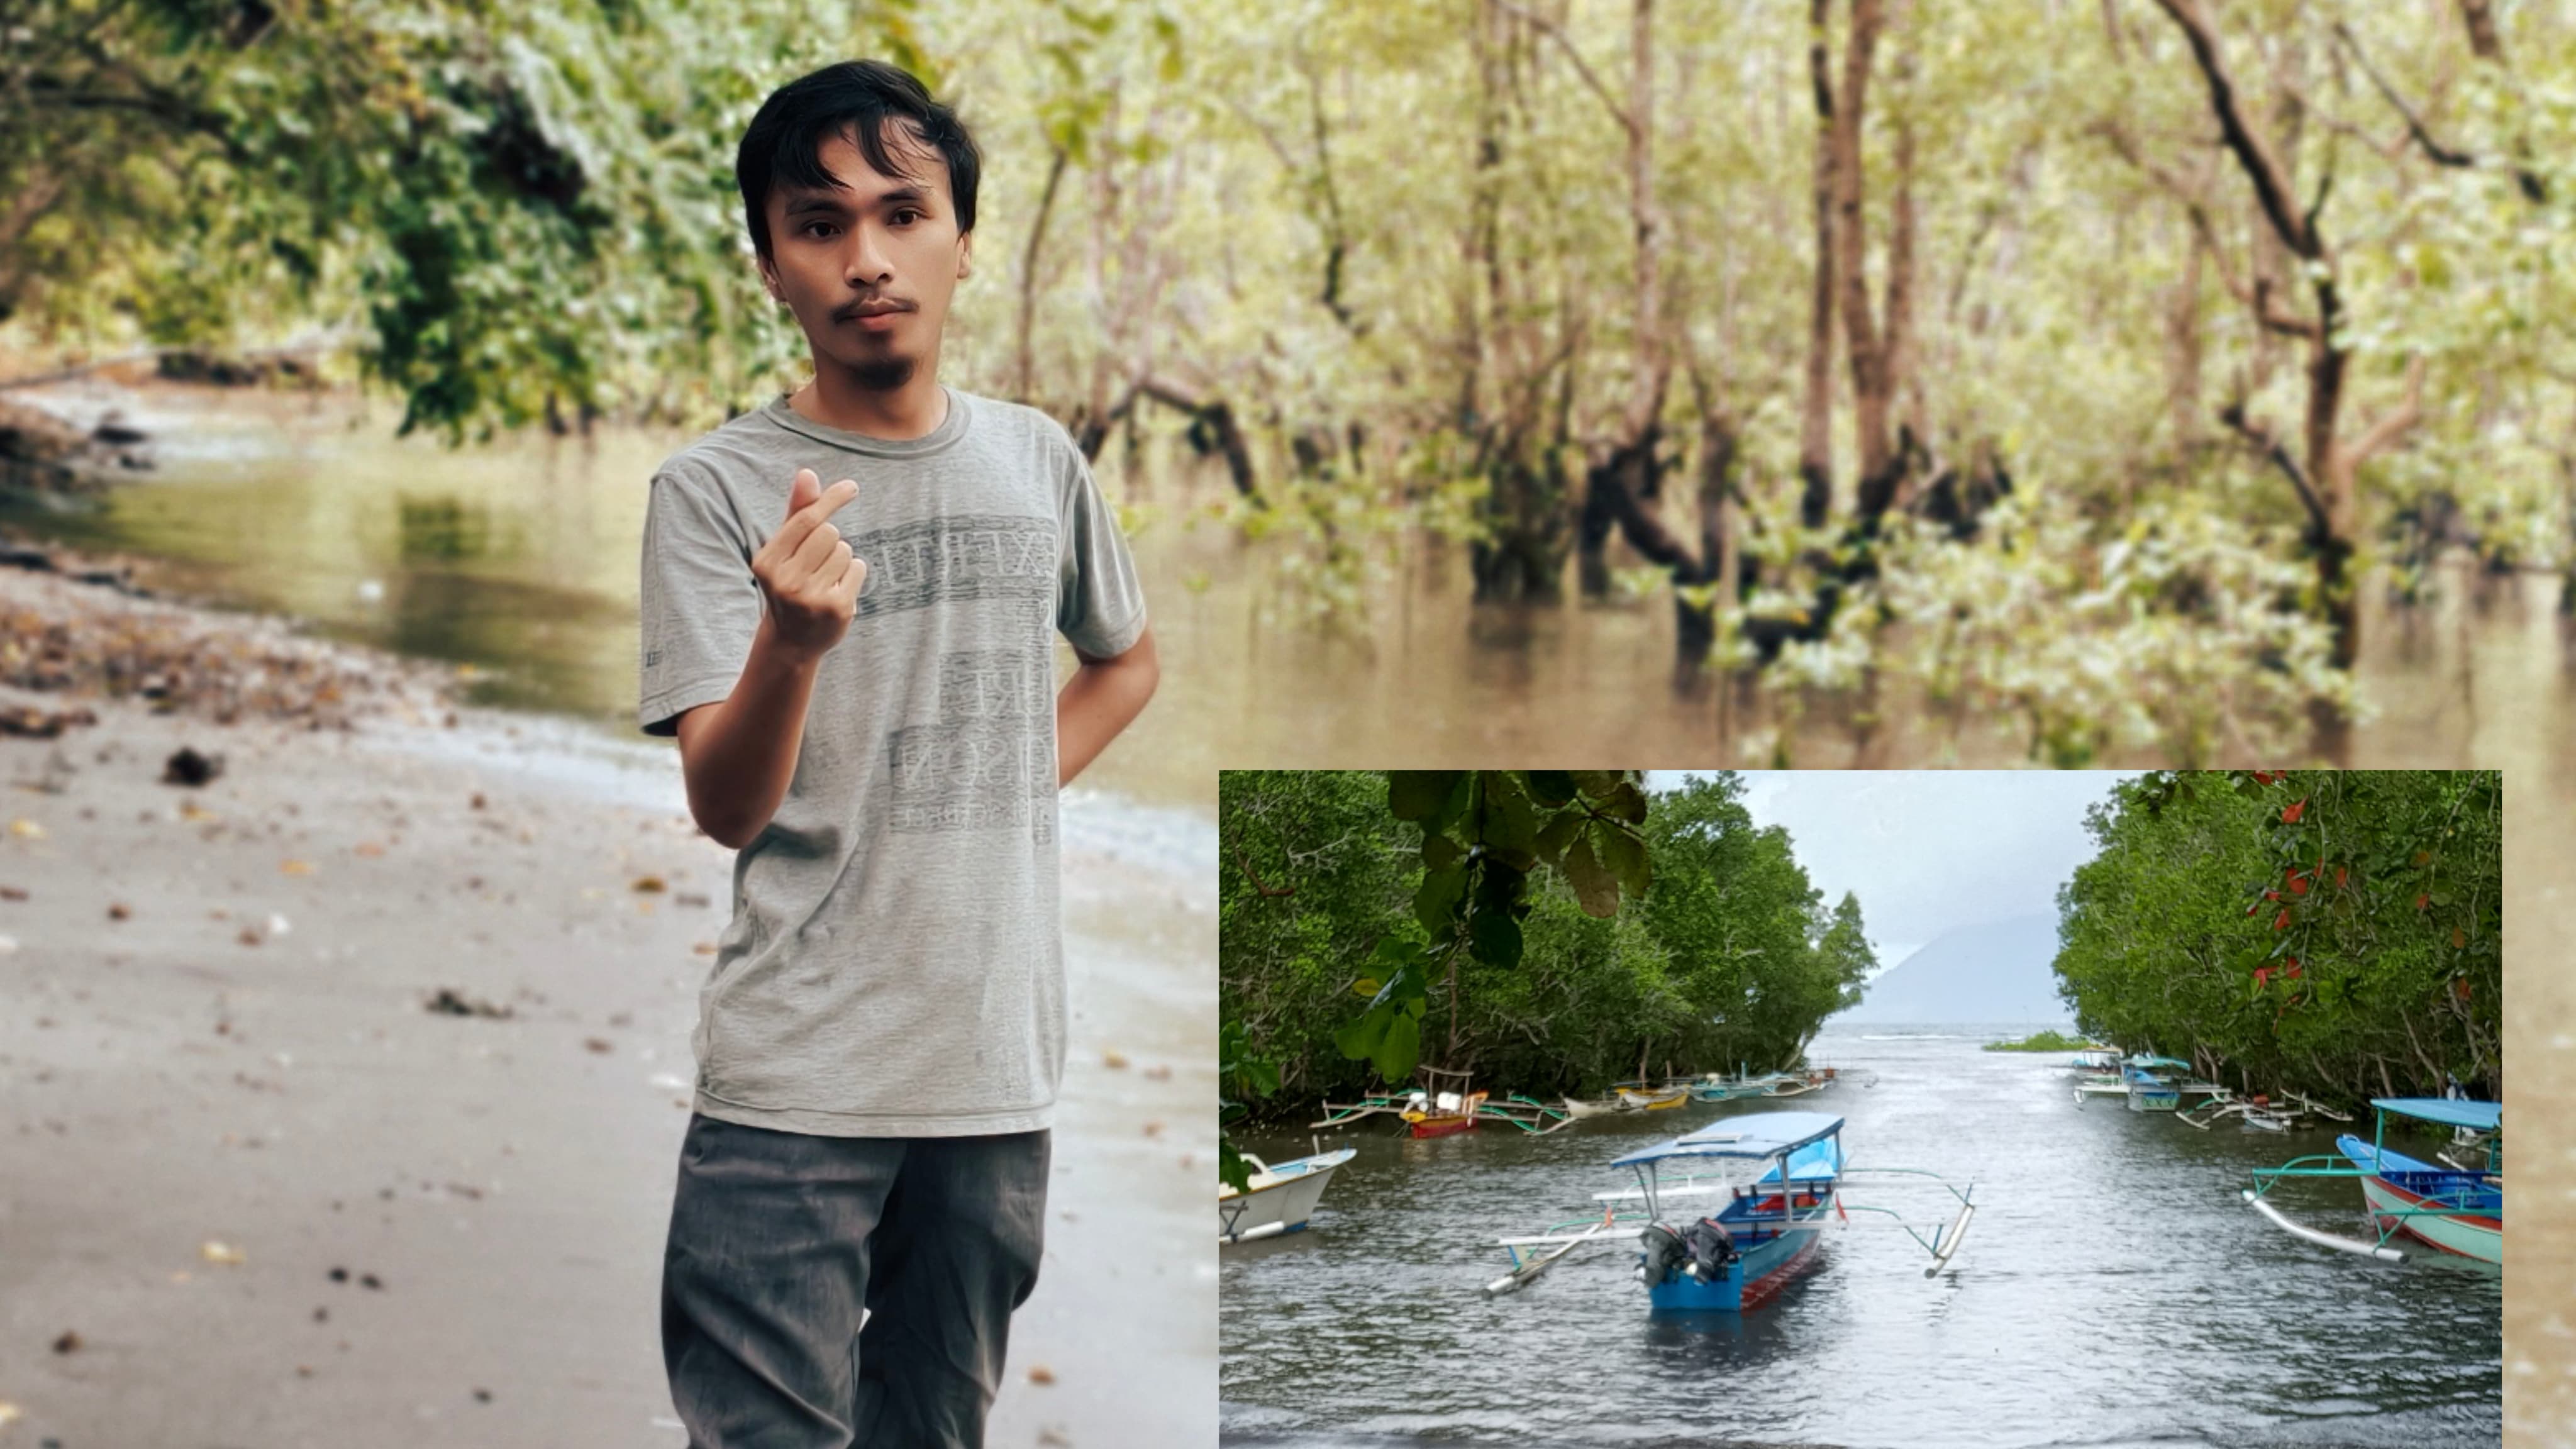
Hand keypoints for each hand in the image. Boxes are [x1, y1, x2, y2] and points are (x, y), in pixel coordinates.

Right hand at [753, 467, 864, 662]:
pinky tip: (837, 591)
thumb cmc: (790, 583)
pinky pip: (858, 568)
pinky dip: (853, 574)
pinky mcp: (836, 609)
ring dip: (841, 559)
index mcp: (766, 562)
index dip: (831, 500)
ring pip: (845, 550)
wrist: (792, 641)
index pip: (806, 519)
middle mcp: (785, 581)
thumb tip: (807, 473)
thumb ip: (797, 512)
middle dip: (830, 541)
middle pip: (829, 533)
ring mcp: (811, 598)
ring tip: (824, 580)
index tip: (852, 487)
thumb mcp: (785, 549)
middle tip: (816, 564)